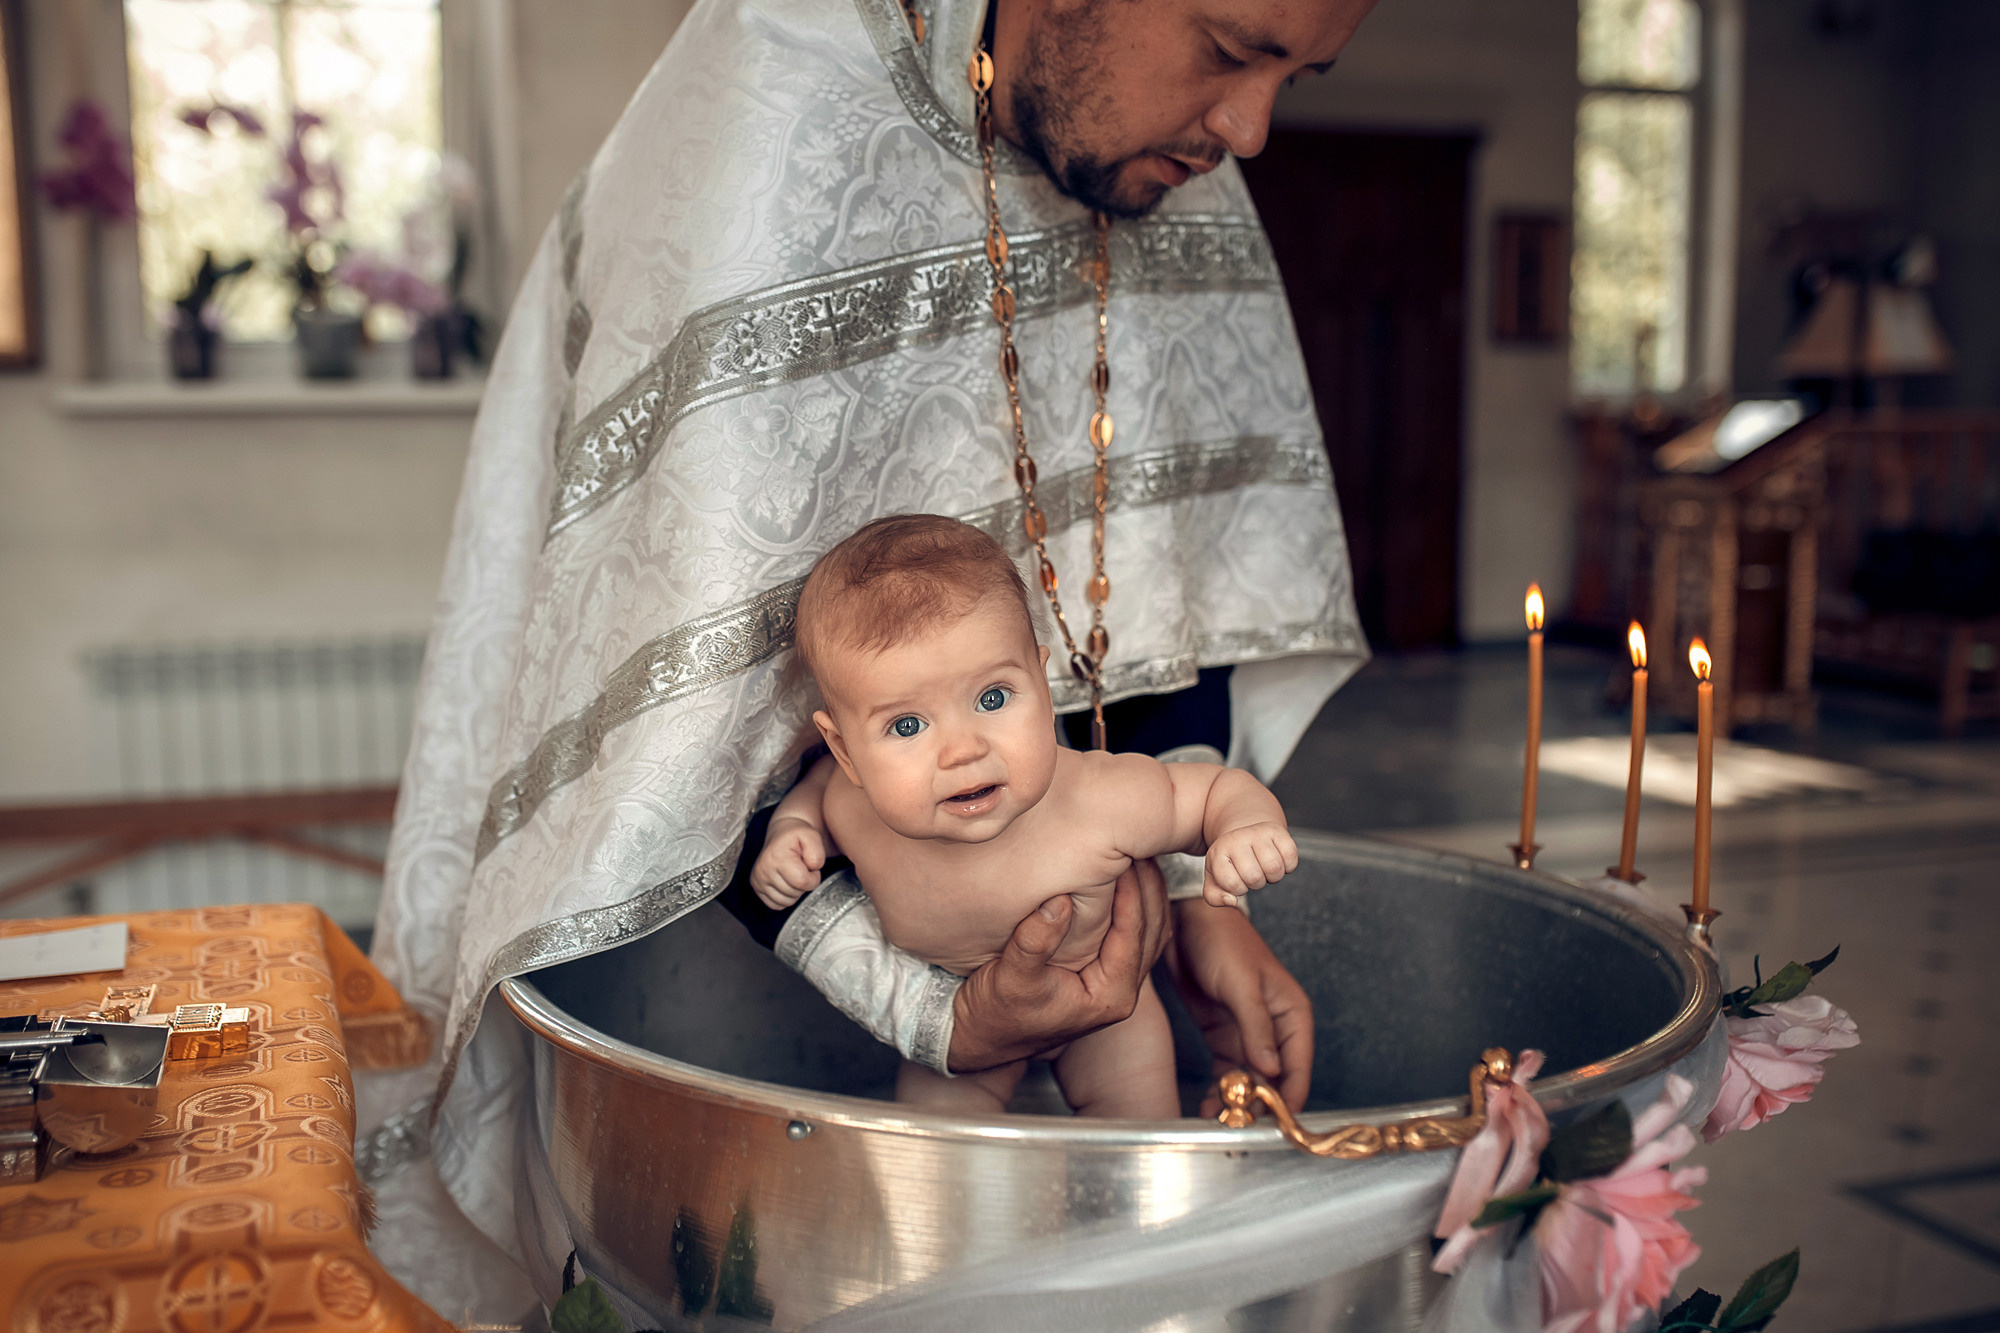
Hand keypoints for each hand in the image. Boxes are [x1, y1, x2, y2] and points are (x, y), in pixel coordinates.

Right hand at [749, 816, 824, 908]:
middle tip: (802, 868)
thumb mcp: (812, 836)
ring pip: (786, 902)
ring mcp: (758, 880)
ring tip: (794, 874)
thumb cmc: (796, 836)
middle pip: (794, 893)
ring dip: (795, 891)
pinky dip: (785, 896)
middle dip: (804, 883)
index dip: (813, 878)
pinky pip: (776, 905)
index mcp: (777, 856)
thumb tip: (812, 869)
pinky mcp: (756, 887)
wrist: (780, 834)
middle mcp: (763, 869)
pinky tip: (786, 881)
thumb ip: (818, 853)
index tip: (811, 868)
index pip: (802, 882)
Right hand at [947, 857, 1170, 1073]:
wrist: (980, 1037)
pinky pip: (1133, 935)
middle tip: (1141, 845)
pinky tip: (1124, 879)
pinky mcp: (1103, 974)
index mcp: (1109, 997)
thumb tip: (1060, 900)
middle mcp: (1121, 993)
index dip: (1132, 893)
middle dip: (1149, 887)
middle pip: (1154, 931)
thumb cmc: (994, 1013)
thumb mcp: (1010, 978)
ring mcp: (1115, 984)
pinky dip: (1136, 907)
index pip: (1133, 936)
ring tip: (1138, 854)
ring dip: (1148, 894)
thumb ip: (1035, 942)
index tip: (1125, 856)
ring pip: (1150, 933)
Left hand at [1169, 898, 1314, 1113]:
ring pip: (1249, 1080)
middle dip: (1259, 1106)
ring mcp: (1249, 1034)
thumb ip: (1256, 1028)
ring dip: (1237, 1103)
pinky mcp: (1224, 1036)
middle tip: (1238, 1129)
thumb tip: (1272, 1071)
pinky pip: (1228, 1072)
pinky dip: (1220, 1090)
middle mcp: (1275, 1029)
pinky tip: (1209, 1107)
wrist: (1187, 920)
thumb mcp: (1241, 985)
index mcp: (1292, 1015)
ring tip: (1219, 1122)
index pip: (1297, 1069)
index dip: (1288, 1099)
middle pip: (1274, 1081)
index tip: (1273, 1125)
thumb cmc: (1222, 941)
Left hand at [1202, 821, 1298, 907]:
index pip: (1231, 884)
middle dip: (1256, 884)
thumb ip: (1215, 896)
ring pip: (1274, 868)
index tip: (1237, 879)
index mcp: (1219, 851)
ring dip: (1273, 876)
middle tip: (1253, 873)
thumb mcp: (1215, 879)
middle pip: (1255, 877)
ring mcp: (1258, 832)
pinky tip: (1278, 859)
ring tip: (1264, 867)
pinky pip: (1290, 857)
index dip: (1238, 889)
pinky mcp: (1278, 830)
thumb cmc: (1231, 863)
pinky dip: (1288, 866)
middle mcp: (1237, 838)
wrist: (1246, 835)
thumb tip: (1232, 901)